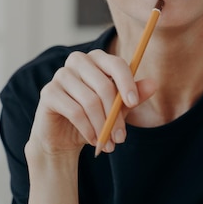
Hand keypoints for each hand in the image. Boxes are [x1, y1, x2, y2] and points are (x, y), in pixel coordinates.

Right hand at [26, 49, 155, 158]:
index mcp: (96, 59)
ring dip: (102, 127)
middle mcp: (77, 61)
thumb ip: (133, 95)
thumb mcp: (117, 108)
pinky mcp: (49, 92)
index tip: (133, 103)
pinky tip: (93, 139)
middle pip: (103, 84)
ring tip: (108, 144)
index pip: (115, 63)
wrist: (63, 137)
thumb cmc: (93, 117)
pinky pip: (75, 111)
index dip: (127, 82)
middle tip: (121, 137)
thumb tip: (153, 84)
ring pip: (90, 101)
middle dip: (114, 115)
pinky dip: (88, 129)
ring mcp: (61, 75)